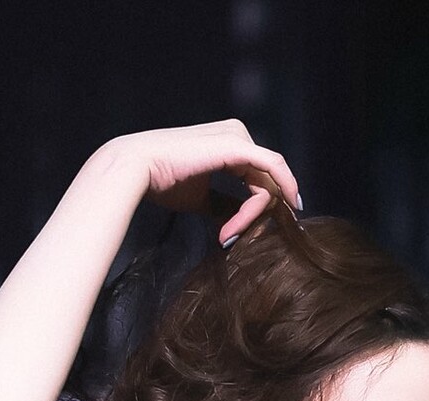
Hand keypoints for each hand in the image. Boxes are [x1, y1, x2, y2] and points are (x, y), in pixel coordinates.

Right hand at [113, 120, 300, 244]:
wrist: (138, 169)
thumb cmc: (161, 181)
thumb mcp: (200, 198)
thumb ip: (223, 205)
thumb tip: (237, 221)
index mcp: (228, 143)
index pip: (256, 179)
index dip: (253, 210)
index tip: (234, 235)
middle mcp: (236, 134)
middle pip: (265, 181)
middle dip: (254, 214)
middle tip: (228, 237)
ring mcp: (237, 137)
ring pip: (267, 181)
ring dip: (252, 213)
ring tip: (227, 233)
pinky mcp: (238, 145)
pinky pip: (273, 168)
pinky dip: (283, 188)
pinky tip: (289, 205)